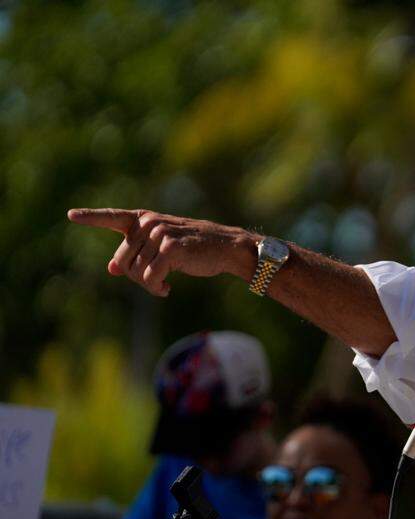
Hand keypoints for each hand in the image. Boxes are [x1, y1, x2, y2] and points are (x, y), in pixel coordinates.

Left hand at [67, 208, 256, 295]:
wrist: (226, 247)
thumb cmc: (195, 248)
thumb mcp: (162, 248)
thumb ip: (138, 253)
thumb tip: (113, 268)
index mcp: (144, 219)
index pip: (114, 218)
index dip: (92, 217)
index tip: (71, 216)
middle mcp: (149, 222)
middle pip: (124, 260)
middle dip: (136, 277)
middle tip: (154, 283)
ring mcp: (159, 233)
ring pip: (136, 272)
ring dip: (148, 286)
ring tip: (163, 286)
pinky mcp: (170, 248)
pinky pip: (151, 277)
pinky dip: (156, 288)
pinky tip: (167, 290)